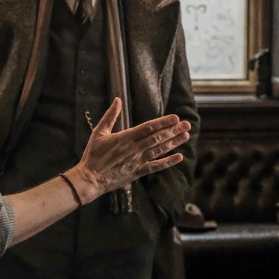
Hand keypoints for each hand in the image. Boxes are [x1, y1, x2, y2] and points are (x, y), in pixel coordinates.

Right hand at [68, 98, 190, 202]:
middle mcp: (134, 149)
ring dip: (174, 143)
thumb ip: (110, 116)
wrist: (91, 178)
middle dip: (173, 130)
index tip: (175, 118)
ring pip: (159, 150)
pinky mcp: (138, 172)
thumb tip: (117, 99)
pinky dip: (168, 162)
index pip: (149, 127)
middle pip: (157, 138)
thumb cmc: (93, 155)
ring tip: (186, 136)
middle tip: (187, 125)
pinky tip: (179, 157)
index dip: (163, 122)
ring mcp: (137, 161)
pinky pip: (156, 166)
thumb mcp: (99, 132)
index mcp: (126, 137)